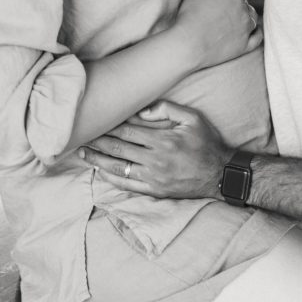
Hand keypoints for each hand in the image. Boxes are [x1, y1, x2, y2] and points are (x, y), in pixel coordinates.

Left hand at [78, 100, 232, 198]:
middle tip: (80, 136)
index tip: (94, 121)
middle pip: (118, 148)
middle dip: (97, 141)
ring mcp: (154, 177)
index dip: (108, 126)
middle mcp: (155, 159)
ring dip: (98, 160)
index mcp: (162, 140)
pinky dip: (112, 178)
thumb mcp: (193, 119)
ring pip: (119, 168)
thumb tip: (141, 112)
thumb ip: (167, 110)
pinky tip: (100, 172)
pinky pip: (128, 185)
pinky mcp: (155, 191)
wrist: (220, 174)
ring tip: (82, 154)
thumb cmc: (207, 143)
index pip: (126, 130)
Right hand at [174, 0, 261, 70]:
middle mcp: (244, 11)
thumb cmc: (189, 18)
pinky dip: (256, 31)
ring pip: (252, 17)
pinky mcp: (245, 46)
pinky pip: (258, 36)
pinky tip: (251, 30)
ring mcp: (246, 29)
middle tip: (218, 9)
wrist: (188, 46)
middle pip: (243, 1)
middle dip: (233, 2)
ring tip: (232, 19)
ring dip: (244, 14)